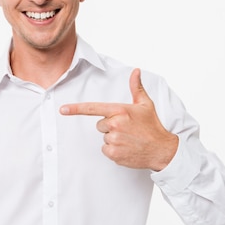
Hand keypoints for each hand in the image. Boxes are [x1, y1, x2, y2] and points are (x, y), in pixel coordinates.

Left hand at [59, 68, 177, 170]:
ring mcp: (114, 140)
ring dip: (113, 139)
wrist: (162, 150)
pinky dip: (114, 150)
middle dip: (110, 127)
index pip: (93, 108)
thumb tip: (135, 71)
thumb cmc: (152, 126)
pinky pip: (105, 150)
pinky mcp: (114, 153)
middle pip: (100, 125)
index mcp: (120, 110)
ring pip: (103, 137)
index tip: (63, 109)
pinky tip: (127, 148)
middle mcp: (115, 124)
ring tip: (129, 139)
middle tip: (127, 129)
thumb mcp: (145, 104)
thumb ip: (136, 87)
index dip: (75, 109)